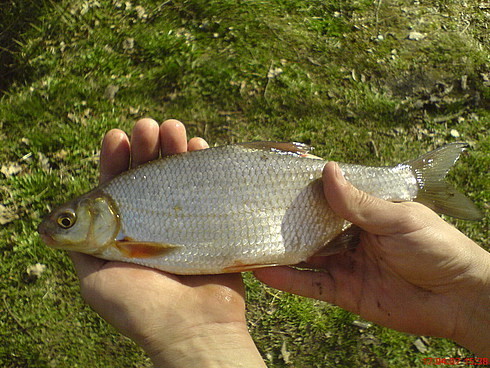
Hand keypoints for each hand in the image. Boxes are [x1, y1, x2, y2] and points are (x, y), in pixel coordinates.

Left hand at [70, 119, 265, 366]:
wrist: (192, 327)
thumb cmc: (140, 306)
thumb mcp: (93, 278)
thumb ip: (79, 247)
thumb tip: (57, 222)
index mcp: (125, 231)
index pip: (116, 186)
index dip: (114, 159)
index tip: (116, 137)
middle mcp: (154, 222)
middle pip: (148, 175)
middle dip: (146, 147)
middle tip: (148, 127)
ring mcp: (186, 220)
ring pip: (178, 175)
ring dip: (174, 148)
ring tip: (174, 128)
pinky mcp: (214, 222)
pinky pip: (210, 187)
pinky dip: (205, 165)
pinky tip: (200, 146)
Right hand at [255, 161, 489, 356]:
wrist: (457, 298)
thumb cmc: (435, 246)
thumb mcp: (398, 218)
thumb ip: (360, 202)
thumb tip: (327, 170)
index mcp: (365, 212)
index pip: (328, 197)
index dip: (304, 190)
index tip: (275, 179)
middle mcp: (349, 235)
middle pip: (311, 227)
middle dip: (286, 219)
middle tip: (253, 210)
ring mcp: (344, 264)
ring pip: (305, 256)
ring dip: (281, 250)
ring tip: (250, 239)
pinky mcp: (342, 292)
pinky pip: (310, 285)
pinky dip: (287, 280)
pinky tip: (263, 272)